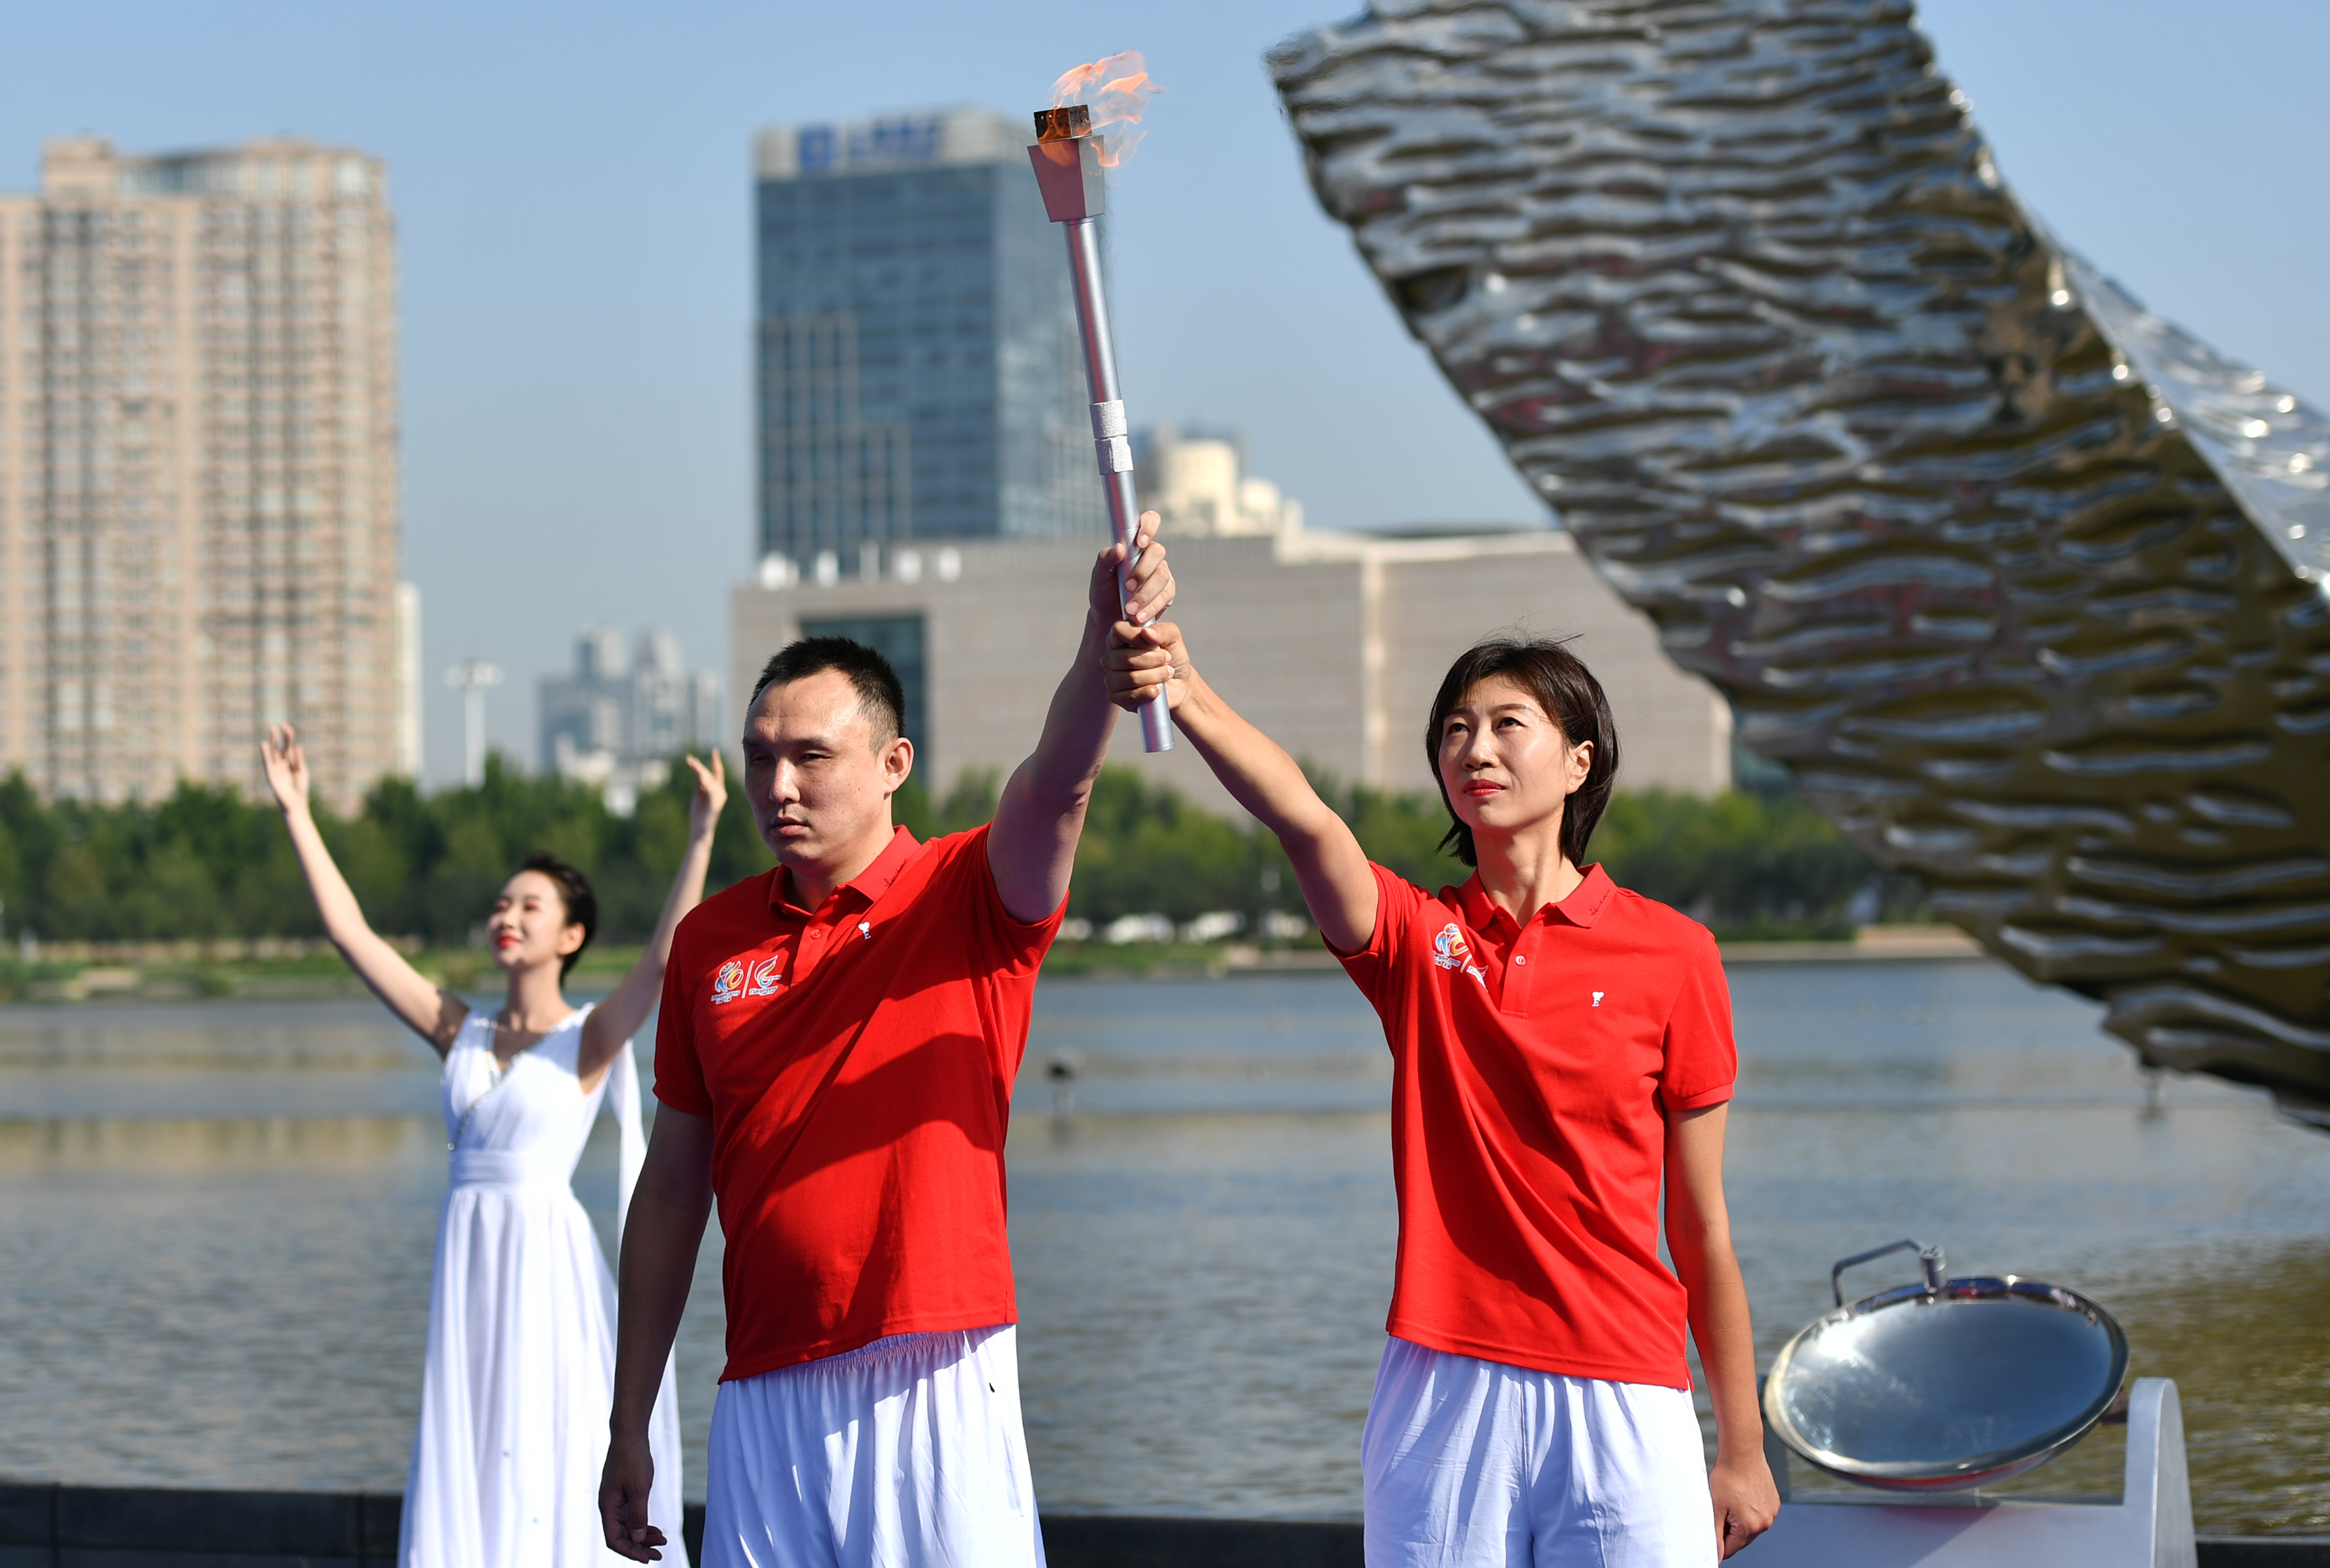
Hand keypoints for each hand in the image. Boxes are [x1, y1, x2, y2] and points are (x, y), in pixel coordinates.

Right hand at [259, 725, 312, 816]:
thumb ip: (298, 759)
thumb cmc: (300, 788)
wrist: (295, 803)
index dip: (288, 737)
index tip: (288, 727)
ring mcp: (275, 768)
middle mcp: (282, 763)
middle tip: (279, 724)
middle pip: (280, 747)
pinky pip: (267, 762)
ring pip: (273, 752)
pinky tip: (264, 744)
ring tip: (272, 729)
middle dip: (280, 736)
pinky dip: (265, 753)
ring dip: (272, 741)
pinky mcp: (270, 774)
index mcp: (291, 762)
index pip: (289, 746)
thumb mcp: (302, 771)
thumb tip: (297, 745)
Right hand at [599, 1431, 667, 1561]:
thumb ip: (639, 1514)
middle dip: (639, 1547)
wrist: (630, 1435)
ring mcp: (616, 1501)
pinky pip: (631, 1517)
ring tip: (662, 1542)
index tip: (647, 1558)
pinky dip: (643, 1524)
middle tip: (659, 1554)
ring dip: (643, 1537)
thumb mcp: (639, 1488)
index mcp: (607, 1507)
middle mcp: (609, 1507)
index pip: (614, 1540)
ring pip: (628, 1527)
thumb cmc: (632, 1459)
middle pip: (621, 1536)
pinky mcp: (623, 1495)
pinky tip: (655, 1530)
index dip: (630, 1551)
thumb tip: (639, 1539)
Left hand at [682, 752, 726, 839]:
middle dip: (700, 767)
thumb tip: (698, 770)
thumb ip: (699, 783)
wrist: (701, 830)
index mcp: (717, 789)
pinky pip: (710, 790)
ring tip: (690, 764)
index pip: (717, 772)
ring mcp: (719, 797)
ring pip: (709, 780)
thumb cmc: (699, 814)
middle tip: (689, 760)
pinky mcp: (715, 803)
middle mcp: (721, 792)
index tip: (714, 750)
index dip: (716, 761)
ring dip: (699, 771)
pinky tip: (699, 777)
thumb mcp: (698, 794)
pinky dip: (704, 782)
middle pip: (710, 774)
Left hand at [1090, 511, 1173, 628]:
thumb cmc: (1104, 591)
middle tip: (1127, 586)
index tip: (1139, 542)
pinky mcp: (1167, 593)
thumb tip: (1119, 548)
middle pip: (1158, 552)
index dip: (1148, 526)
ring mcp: (1162, 574)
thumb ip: (1105, 559)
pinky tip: (1139, 617)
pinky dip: (1151, 607)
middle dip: (1143, 570)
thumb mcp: (1099, 576)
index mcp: (1135, 544)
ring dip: (1145, 594)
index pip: (1150, 522)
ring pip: (1163, 576)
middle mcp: (1151, 556)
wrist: (1109, 619)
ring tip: (1129, 609)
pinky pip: (1165, 597)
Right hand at [1106, 618, 1187, 714]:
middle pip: (1127, 658)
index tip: (1155, 644)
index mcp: (1119, 637)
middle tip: (1167, 660)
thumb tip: (1146, 633)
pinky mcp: (1116, 697)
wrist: (1179, 683)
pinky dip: (1151, 692)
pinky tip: (1158, 688)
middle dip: (1154, 660)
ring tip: (1165, 673)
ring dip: (1157, 676)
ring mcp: (1111, 678)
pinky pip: (1133, 696)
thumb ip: (1162, 630)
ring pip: (1132, 678)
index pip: (1118, 630)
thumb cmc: (1171, 657)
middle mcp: (1111, 657)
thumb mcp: (1172, 637)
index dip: (1138, 637)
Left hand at [1708, 1451, 1778, 1558]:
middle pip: (1742, 1539)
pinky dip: (1750, 1511)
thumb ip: (1716, 1534)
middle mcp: (1765, 1522)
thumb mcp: (1715, 1508)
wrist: (1742, 1452)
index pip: (1731, 1548)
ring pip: (1752, 1527)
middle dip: (1729, 1532)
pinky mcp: (1774, 1502)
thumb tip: (1716, 1555)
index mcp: (1750, 1527)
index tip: (1712, 1536)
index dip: (1719, 1544)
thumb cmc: (1727, 1476)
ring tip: (1729, 1502)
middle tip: (1718, 1513)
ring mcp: (1772, 1512)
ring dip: (1740, 1522)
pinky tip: (1740, 1497)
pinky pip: (1760, 1514)